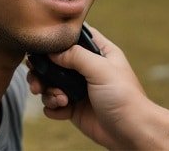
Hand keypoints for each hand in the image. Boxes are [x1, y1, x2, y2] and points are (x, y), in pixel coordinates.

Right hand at [27, 26, 149, 148]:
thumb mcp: (101, 69)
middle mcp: (87, 68)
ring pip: (50, 82)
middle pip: (55, 61)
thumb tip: (52, 52)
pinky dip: (52, 106)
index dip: (58, 38)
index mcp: (99, 52)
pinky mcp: (74, 108)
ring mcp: (79, 88)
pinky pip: (53, 103)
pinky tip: (62, 108)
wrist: (131, 132)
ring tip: (59, 99)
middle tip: (37, 79)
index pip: (76, 36)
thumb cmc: (124, 97)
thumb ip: (76, 55)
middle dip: (42, 70)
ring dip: (47, 90)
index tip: (43, 45)